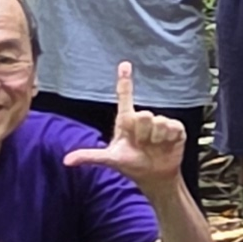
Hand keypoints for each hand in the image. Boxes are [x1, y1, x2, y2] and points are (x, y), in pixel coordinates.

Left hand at [59, 64, 189, 186]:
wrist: (154, 177)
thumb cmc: (131, 164)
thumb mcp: (110, 160)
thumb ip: (89, 157)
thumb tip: (66, 160)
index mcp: (126, 121)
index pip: (125, 97)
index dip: (125, 81)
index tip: (124, 64)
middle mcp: (143, 119)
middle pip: (143, 115)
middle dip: (142, 134)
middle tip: (141, 144)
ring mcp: (160, 123)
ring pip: (158, 122)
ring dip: (155, 139)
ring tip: (153, 146)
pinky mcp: (175, 129)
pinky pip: (171, 127)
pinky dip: (167, 140)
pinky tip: (165, 145)